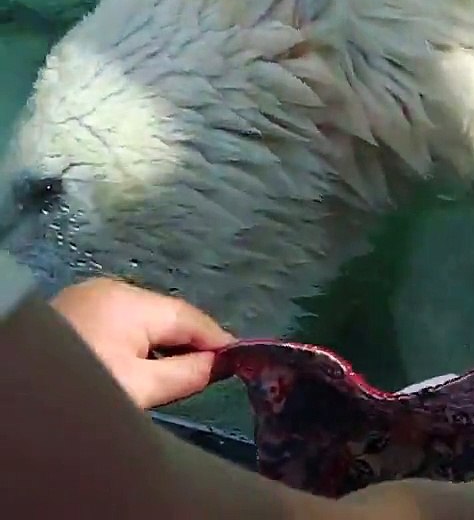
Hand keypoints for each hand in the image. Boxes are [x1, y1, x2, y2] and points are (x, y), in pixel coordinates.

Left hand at [50, 277, 235, 408]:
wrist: (13, 390)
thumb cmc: (82, 386)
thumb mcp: (141, 388)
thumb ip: (188, 373)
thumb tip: (224, 363)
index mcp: (130, 301)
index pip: (191, 317)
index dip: (219, 341)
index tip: (243, 363)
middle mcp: (110, 290)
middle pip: (166, 318)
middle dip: (189, 345)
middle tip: (210, 376)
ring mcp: (86, 300)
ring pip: (142, 322)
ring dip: (161, 347)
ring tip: (175, 377)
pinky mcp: (71, 315)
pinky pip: (119, 326)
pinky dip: (135, 346)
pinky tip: (138, 369)